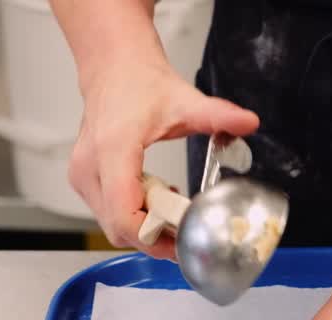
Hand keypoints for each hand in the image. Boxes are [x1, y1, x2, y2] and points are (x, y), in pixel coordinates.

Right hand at [68, 51, 258, 258]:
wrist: (113, 69)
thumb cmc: (140, 83)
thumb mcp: (185, 100)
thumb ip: (218, 115)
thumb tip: (249, 122)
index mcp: (112, 150)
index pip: (124, 215)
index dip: (155, 237)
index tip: (184, 238)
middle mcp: (90, 168)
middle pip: (119, 228)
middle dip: (156, 236)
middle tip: (187, 227)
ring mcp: (82, 177)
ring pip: (113, 227)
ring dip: (146, 228)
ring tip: (173, 208)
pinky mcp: (83, 182)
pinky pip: (109, 215)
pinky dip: (135, 217)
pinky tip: (157, 199)